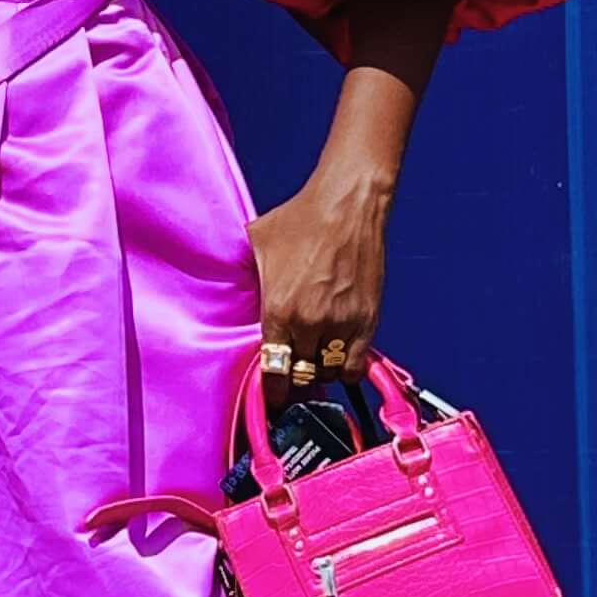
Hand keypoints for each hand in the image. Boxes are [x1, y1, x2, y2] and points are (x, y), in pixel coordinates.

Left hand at [247, 169, 391, 393]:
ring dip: (319, 371)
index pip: (273, 371)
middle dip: (294, 378)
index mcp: (278, 309)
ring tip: (313, 359)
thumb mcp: (255, 244)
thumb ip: (244, 276)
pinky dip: (345, 367)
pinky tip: (337, 357)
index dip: (271, 388)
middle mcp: (310, 323)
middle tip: (291, 372)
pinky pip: (355, 365)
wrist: (348, 204)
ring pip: (327, 374)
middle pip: (300, 376)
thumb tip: (227, 288)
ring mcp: (342, 323)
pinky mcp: (368, 319)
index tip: (271, 392)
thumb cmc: (300, 218)